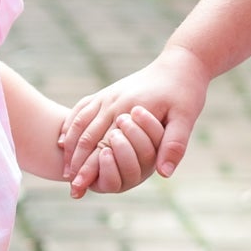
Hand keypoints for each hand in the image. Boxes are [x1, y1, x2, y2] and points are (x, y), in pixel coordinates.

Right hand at [60, 47, 210, 195]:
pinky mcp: (109, 92)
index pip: (103, 146)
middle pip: (86, 137)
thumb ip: (174, 145)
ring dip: (69, 147)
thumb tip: (163, 173)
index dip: (90, 169)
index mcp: (130, 111)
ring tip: (65, 170)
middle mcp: (114, 102)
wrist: (181, 62)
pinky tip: (63, 140)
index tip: (80, 188)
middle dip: (75, 163)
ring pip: (79, 122)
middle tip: (71, 187)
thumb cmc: (186, 91)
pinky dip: (70, 125)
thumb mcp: (187, 117)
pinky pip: (82, 108)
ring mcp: (109, 95)